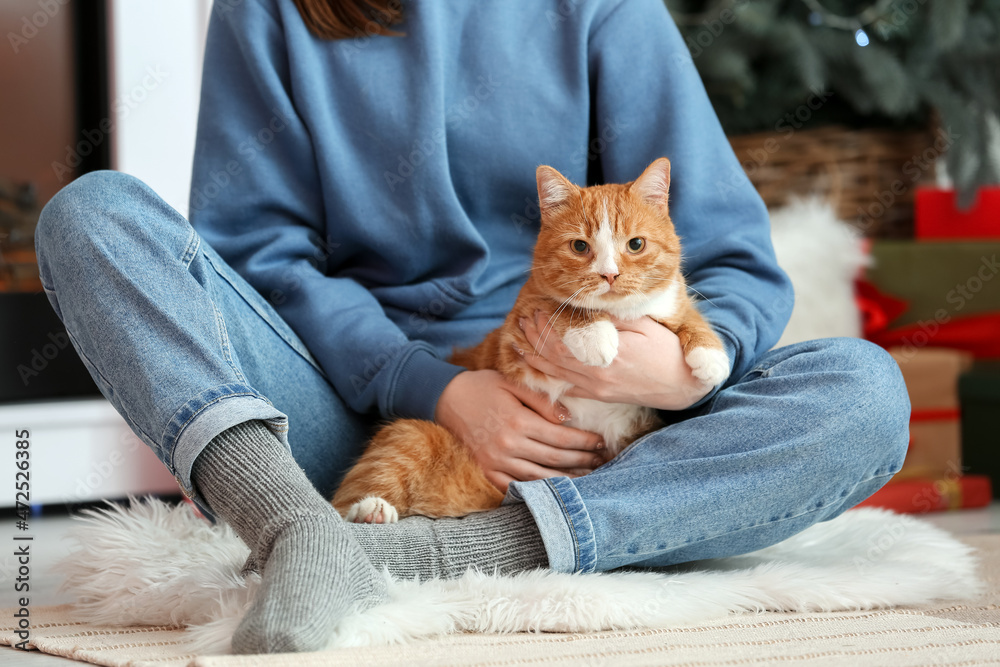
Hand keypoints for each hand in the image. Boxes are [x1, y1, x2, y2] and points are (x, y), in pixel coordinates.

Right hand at [434, 369, 605, 492]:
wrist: (444, 398)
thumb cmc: (481, 387)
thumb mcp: (511, 384)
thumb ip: (541, 401)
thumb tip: (567, 418)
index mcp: (518, 421)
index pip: (561, 436)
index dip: (585, 441)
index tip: (601, 442)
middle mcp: (508, 445)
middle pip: (555, 459)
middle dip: (583, 461)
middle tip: (602, 461)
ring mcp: (496, 462)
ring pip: (539, 478)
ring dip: (567, 480)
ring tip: (587, 479)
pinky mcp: (486, 472)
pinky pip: (515, 488)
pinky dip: (536, 491)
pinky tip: (553, 492)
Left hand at [519, 310, 713, 409]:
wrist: (683, 385)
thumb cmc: (667, 351)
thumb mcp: (644, 326)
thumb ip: (614, 319)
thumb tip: (587, 306)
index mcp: (608, 355)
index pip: (565, 341)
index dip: (546, 327)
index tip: (537, 310)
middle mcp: (598, 376)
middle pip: (554, 358)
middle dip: (535, 339)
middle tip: (523, 321)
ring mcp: (598, 389)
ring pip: (557, 375)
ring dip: (536, 357)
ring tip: (521, 341)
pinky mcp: (601, 397)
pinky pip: (568, 389)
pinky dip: (549, 379)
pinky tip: (538, 368)